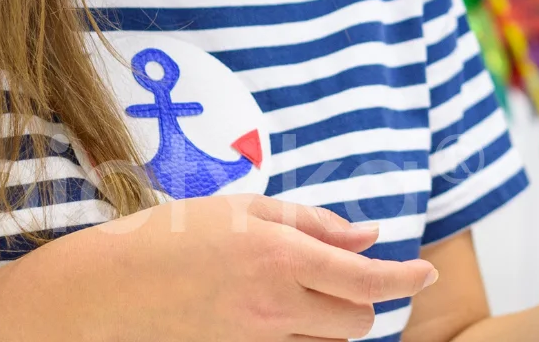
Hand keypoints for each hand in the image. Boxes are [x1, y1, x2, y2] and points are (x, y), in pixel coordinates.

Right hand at [26, 194, 439, 341]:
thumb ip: (314, 222)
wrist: (110, 289)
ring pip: (328, 340)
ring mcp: (258, 339)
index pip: (367, 279)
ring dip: (335, 317)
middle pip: (358, 321)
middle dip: (366, 299)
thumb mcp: (246, 209)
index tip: (428, 271)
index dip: (406, 278)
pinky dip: (301, 329)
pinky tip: (275, 304)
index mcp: (282, 257)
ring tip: (306, 286)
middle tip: (350, 272)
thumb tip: (369, 234)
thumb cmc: (174, 235)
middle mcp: (277, 305)